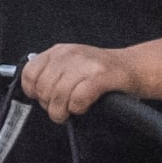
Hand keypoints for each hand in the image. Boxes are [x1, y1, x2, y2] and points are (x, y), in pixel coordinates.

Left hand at [15, 42, 139, 120]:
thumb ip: (50, 76)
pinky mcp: (100, 76)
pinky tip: (84, 106)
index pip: (29, 73)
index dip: (33, 92)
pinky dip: (78, 108)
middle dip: (49, 105)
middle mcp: (69, 54)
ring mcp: (85, 64)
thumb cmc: (100, 73)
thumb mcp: (70, 67)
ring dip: (63, 111)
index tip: (43, 98)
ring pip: (58, 95)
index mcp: (58, 52)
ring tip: (71, 110)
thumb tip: (32, 94)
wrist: (133, 68)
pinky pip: (77, 99)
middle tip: (61, 108)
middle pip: (43, 88)